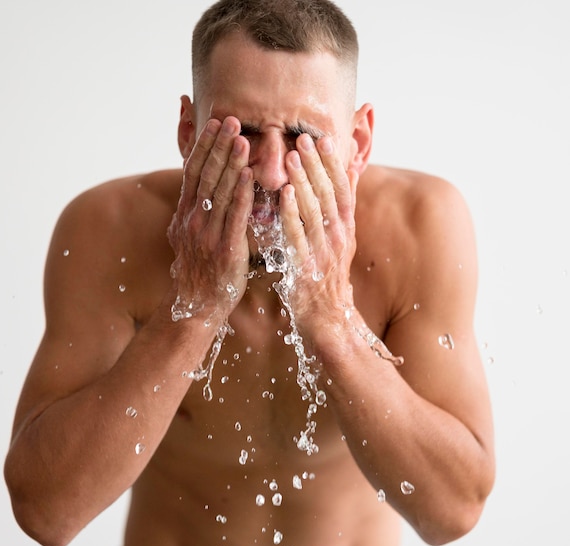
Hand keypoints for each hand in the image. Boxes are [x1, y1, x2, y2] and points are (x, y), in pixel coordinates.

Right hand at [167, 117, 253, 322]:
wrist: (195, 307)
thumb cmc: (199, 272)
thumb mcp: (189, 238)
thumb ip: (197, 213)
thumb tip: (204, 190)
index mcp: (185, 215)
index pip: (193, 173)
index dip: (204, 147)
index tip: (215, 124)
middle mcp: (192, 221)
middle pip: (206, 176)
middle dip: (218, 146)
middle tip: (230, 120)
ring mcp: (207, 235)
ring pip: (220, 192)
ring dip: (231, 164)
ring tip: (242, 139)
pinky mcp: (225, 250)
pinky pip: (234, 217)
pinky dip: (242, 195)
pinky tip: (250, 176)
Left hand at [279, 133, 358, 327]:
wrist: (328, 318)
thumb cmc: (329, 276)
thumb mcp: (342, 241)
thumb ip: (343, 208)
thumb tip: (350, 174)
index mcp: (345, 229)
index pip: (342, 190)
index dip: (333, 164)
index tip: (323, 139)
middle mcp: (338, 237)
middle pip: (328, 194)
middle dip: (316, 165)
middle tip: (303, 138)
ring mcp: (323, 252)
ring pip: (314, 211)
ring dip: (304, 182)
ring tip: (292, 156)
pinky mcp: (305, 267)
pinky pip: (298, 236)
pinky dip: (292, 214)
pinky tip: (285, 194)